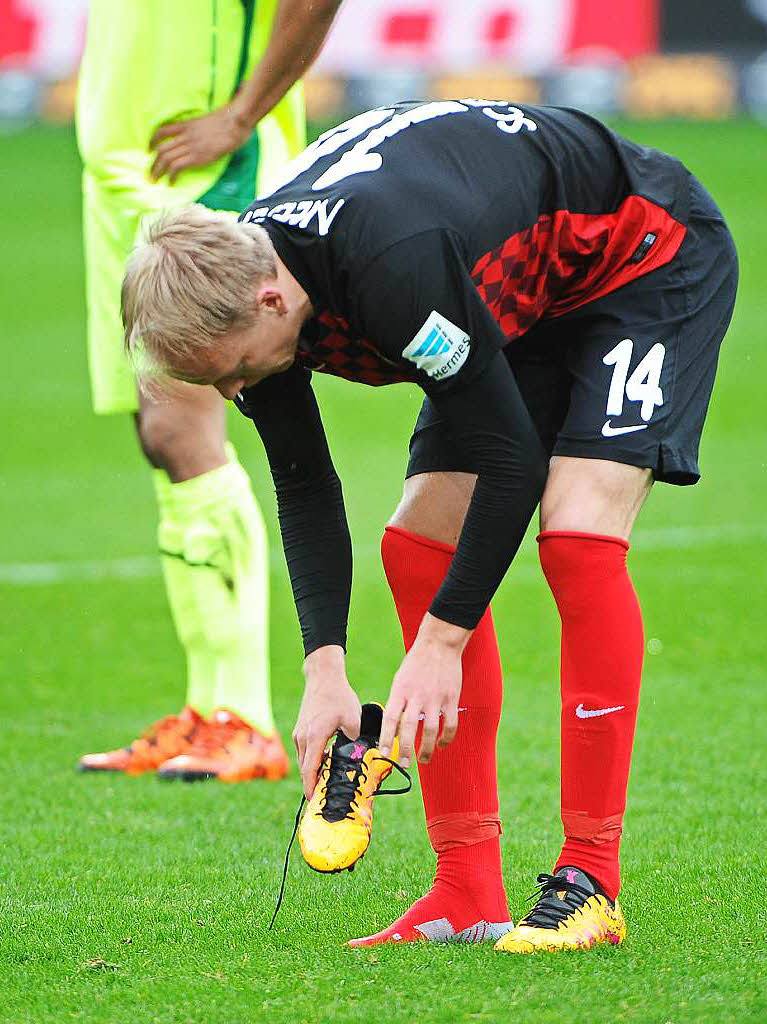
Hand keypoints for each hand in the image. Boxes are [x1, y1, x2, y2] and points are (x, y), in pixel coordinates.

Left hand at [149, 101, 250, 182]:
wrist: (234, 122)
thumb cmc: (229, 121)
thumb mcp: (208, 121)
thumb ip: (200, 129)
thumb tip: (202, 136)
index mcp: (186, 125)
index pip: (162, 131)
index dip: (152, 141)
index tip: (149, 149)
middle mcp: (185, 136)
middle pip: (161, 149)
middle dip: (153, 164)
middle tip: (150, 174)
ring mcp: (190, 146)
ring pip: (166, 159)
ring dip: (158, 171)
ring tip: (155, 180)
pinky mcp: (197, 157)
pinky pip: (177, 167)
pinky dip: (171, 176)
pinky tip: (170, 182)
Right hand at [292, 645, 360, 797]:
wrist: (323, 677)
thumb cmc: (338, 696)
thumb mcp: (353, 718)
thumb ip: (354, 740)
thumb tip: (356, 754)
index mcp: (314, 737)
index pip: (310, 769)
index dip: (312, 787)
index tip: (314, 801)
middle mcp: (302, 737)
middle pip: (305, 768)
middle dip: (312, 783)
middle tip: (323, 797)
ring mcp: (299, 732)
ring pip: (304, 759)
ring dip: (312, 771)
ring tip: (324, 782)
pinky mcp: (300, 728)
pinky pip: (304, 750)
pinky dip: (311, 759)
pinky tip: (324, 761)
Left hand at [379, 614, 469, 768]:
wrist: (438, 644)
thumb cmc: (416, 662)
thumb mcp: (401, 679)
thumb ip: (398, 701)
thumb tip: (394, 726)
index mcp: (400, 691)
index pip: (390, 719)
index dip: (386, 739)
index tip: (383, 753)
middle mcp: (416, 696)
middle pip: (409, 729)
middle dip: (406, 750)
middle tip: (404, 764)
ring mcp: (435, 698)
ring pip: (430, 730)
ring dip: (427, 749)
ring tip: (423, 759)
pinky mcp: (451, 698)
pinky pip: (450, 724)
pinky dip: (446, 738)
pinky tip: (443, 744)